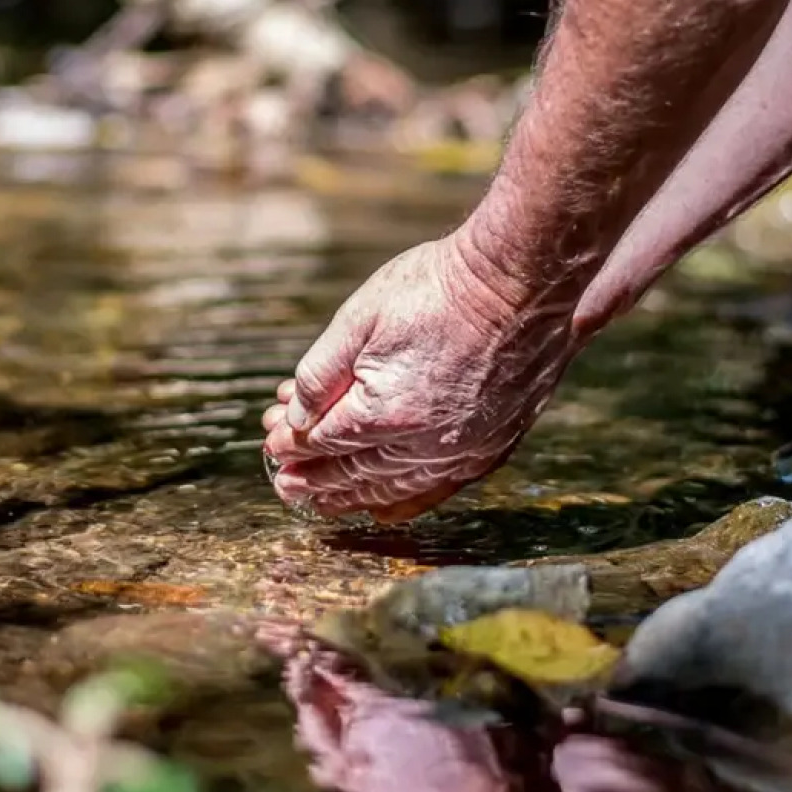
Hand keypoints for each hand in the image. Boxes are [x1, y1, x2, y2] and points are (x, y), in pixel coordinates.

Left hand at [260, 232, 576, 521]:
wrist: (519, 281)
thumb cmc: (437, 288)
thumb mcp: (359, 317)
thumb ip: (321, 373)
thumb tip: (295, 417)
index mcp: (384, 413)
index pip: (325, 441)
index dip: (294, 444)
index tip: (273, 446)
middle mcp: (425, 444)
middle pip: (356, 472)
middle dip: (316, 477)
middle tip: (287, 484)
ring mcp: (463, 449)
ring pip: (395, 488)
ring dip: (354, 496)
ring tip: (323, 501)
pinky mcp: (491, 445)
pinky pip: (440, 489)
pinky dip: (406, 501)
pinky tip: (385, 510)